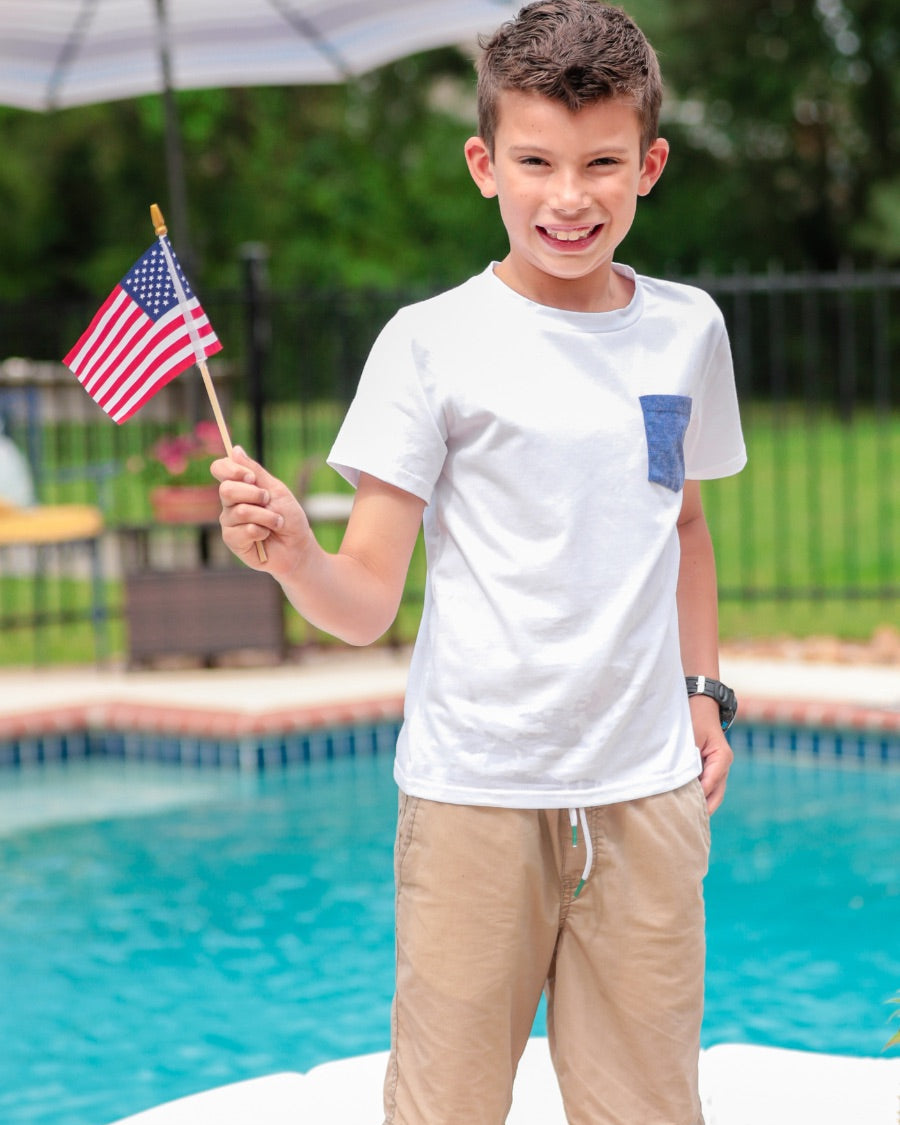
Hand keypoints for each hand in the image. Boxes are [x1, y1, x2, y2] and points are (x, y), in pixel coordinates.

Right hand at [211, 447, 311, 576]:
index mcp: (239, 487)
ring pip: (240, 512)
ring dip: (266, 516)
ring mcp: (230, 523)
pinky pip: (243, 531)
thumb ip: (256, 472)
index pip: (220, 469)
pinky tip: (266, 536)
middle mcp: (230, 504)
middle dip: (254, 494)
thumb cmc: (289, 517)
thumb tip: (234, 449)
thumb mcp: (276, 490)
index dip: (231, 469)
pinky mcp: (233, 541)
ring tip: (276, 522)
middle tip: (268, 501)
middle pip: (227, 490)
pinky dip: (261, 532)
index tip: (250, 477)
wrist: (298, 546)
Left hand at [689, 694, 733, 813]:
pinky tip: (682, 806)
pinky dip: (696, 796)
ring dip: (698, 804)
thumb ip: (688, 758)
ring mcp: (718, 769)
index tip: (683, 812)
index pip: (710, 784)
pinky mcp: (709, 768)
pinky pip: (704, 787)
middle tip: (684, 825)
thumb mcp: (690, 736)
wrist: (700, 703)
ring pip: (710, 794)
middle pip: (714, 796)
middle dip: (701, 810)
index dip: (697, 797)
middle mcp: (723, 766)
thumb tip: (678, 780)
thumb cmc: (694, 716)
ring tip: (682, 820)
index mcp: (722, 758)